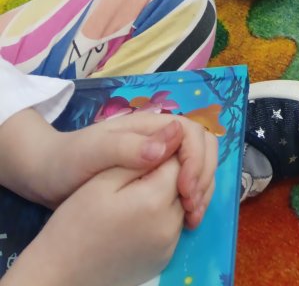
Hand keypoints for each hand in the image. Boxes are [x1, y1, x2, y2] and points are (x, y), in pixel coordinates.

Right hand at [6, 160, 184, 285]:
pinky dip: (164, 215)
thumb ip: (143, 154)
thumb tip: (177, 131)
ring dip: (170, 192)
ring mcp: (168, 248)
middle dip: (171, 170)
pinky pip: (173, 227)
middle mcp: (170, 227)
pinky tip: (140, 213)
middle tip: (137, 171)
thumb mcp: (103, 179)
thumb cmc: (75, 222)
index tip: (142, 153)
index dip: (164, 149)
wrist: (59, 273)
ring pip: (182, 204)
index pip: (180, 159)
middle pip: (186, 182)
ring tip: (137, 191)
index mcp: (155, 201)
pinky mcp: (163, 261)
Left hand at [48, 111, 216, 226]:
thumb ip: (129, 146)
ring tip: (192, 216)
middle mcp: (160, 139)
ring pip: (198, 164)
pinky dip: (193, 197)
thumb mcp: (94, 152)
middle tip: (192, 207)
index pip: (191, 132)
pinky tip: (185, 218)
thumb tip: (168, 143)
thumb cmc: (69, 159)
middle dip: (204, 174)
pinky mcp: (154, 177)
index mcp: (150, 126)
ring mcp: (159, 158)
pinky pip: (185, 182)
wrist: (48, 174)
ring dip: (203, 188)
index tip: (185, 189)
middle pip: (202, 146)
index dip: (196, 159)